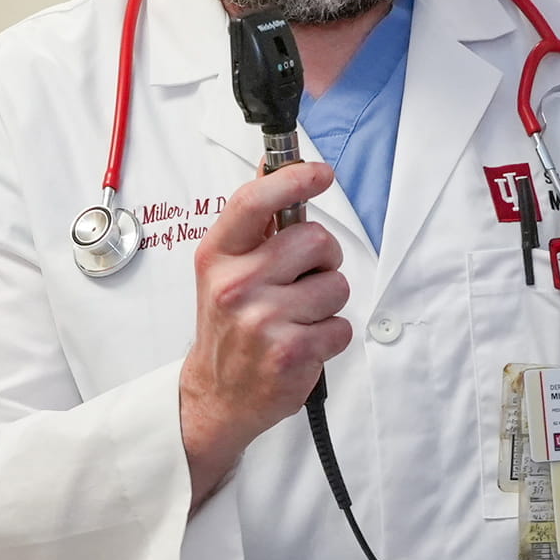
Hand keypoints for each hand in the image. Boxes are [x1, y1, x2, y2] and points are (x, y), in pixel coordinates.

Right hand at [180, 160, 351, 507]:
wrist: (218, 394)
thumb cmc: (227, 326)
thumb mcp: (224, 269)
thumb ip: (253, 221)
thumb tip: (273, 165)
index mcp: (218, 255)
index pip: (253, 201)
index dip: (293, 178)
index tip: (320, 173)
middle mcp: (236, 285)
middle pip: (315, 240)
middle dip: (323, 258)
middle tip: (305, 279)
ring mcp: (263, 321)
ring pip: (336, 285)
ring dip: (328, 302)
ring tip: (298, 317)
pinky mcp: (291, 353)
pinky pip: (341, 326)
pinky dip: (331, 336)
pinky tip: (303, 343)